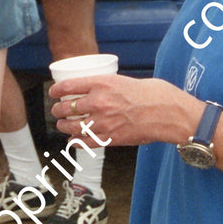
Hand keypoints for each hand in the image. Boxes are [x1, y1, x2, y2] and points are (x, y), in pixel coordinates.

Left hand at [48, 75, 197, 147]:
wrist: (168, 113)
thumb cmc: (153, 94)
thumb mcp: (124, 80)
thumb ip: (107, 86)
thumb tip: (94, 90)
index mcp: (102, 83)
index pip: (68, 86)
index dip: (56, 90)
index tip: (53, 93)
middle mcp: (98, 102)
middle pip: (67, 108)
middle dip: (58, 110)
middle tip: (57, 111)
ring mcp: (103, 122)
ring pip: (72, 126)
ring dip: (64, 127)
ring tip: (62, 125)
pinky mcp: (110, 138)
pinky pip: (85, 143)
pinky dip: (75, 142)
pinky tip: (73, 141)